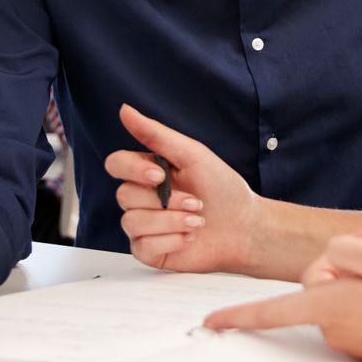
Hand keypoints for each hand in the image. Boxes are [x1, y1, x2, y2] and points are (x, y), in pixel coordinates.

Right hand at [105, 103, 258, 273]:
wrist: (245, 227)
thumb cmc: (222, 189)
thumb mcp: (192, 155)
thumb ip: (156, 134)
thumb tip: (125, 111)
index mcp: (148, 172)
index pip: (116, 164)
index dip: (132, 170)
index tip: (160, 175)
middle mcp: (142, 198)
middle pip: (124, 195)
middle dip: (165, 201)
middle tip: (195, 201)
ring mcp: (143, 226)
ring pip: (132, 222)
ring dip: (171, 221)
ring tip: (197, 220)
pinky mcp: (149, 251)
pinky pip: (143, 246)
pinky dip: (171, 240)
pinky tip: (189, 237)